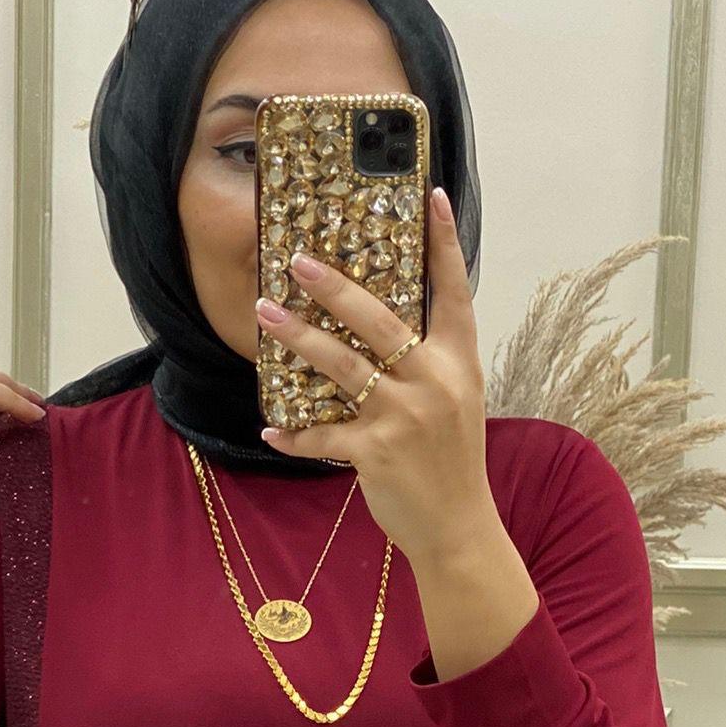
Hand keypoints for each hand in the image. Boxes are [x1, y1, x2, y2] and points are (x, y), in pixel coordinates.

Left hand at [254, 185, 494, 565]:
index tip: (433, 197)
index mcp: (459, 365)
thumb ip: (428, 364)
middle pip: (379, 320)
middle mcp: (435, 383)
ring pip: (341, 364)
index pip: (455, 294)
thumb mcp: (455, 404)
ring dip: (298, 336)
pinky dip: (293, 434)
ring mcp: (405, 417)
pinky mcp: (376, 452)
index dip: (444, 245)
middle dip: (335, 286)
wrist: (459, 530)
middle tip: (298, 260)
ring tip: (266, 312)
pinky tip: (271, 431)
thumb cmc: (451, 464)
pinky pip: (322, 433)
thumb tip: (378, 327)